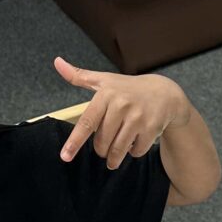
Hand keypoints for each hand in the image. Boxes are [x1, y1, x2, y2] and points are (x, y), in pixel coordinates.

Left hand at [54, 58, 188, 168]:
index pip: (87, 122)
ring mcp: (138, 117)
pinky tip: (134, 144)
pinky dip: (133, 153)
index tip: (65, 157)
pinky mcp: (152, 128)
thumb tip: (57, 62)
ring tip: (113, 159)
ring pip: (118, 149)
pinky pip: (136, 151)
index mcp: (106, 95)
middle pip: (102, 141)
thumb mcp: (104, 80)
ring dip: (114, 158)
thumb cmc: (128, 88)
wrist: (164, 92)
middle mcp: (121, 105)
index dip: (75, 142)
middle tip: (103, 150)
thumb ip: (79, 76)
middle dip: (101, 150)